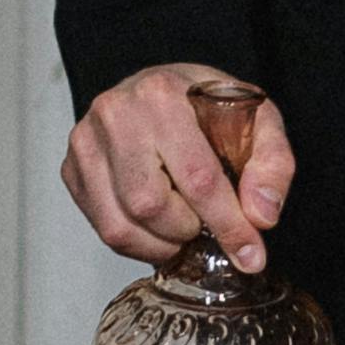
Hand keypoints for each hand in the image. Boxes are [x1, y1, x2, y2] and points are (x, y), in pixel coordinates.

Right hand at [63, 64, 292, 274]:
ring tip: (182, 227)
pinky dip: (137, 242)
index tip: (250, 255)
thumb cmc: (206, 106)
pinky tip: (157, 226)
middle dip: (187, 230)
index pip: (198, 177)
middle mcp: (116, 114)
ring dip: (161, 243)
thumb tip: (260, 216)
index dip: (228, 225)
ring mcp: (86, 142)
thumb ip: (272, 164)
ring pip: (120, 225)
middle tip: (204, 224)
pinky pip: (102, 228)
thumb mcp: (258, 119)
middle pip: (150, 206)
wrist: (160, 90)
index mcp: (163, 95)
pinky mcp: (72, 169)